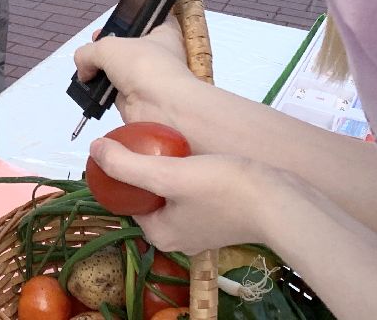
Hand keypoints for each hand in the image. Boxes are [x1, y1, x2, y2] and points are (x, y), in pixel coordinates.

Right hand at [73, 16, 196, 123]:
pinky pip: (112, 92)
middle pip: (127, 46)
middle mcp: (156, 55)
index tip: (113, 22)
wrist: (158, 107)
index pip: (150, 20)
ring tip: (87, 68)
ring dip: (102, 71)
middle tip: (95, 44)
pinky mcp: (135, 100)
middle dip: (108, 47)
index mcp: (163, 33)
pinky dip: (100, 92)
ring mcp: (146, 79)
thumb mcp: (108, 47)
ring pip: (118, 70)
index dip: (130, 19)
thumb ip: (88, 52)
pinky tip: (90, 88)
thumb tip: (83, 70)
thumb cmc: (143, 65)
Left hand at [87, 137, 276, 254]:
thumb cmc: (225, 189)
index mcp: (161, 234)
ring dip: (168, 168)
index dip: (121, 171)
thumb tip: (95, 150)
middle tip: (148, 138)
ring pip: (172, 192)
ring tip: (171, 143)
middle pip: (149, 196)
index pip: (127, 199)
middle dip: (146, 167)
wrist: (281, 201)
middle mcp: (179, 237)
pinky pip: (193, 192)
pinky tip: (194, 153)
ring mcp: (202, 227)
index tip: (124, 144)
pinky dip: (189, 173)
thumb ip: (128, 165)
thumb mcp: (168, 173)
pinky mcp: (221, 216)